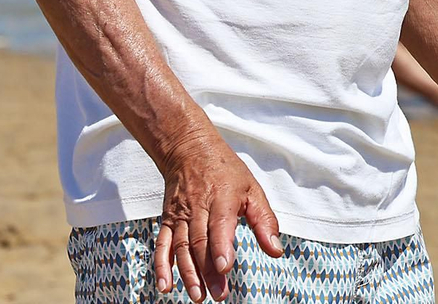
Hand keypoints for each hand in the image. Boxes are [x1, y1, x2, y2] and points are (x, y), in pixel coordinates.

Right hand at [153, 131, 282, 301]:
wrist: (188, 149)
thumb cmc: (225, 171)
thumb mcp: (252, 189)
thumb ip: (265, 221)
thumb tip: (276, 250)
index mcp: (222, 198)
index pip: (219, 225)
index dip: (220, 247)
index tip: (225, 269)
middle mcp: (197, 207)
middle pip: (200, 242)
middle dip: (208, 271)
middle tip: (218, 294)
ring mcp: (180, 215)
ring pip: (181, 247)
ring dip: (188, 273)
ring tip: (198, 295)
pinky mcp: (168, 220)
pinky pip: (162, 245)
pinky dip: (161, 266)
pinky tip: (166, 286)